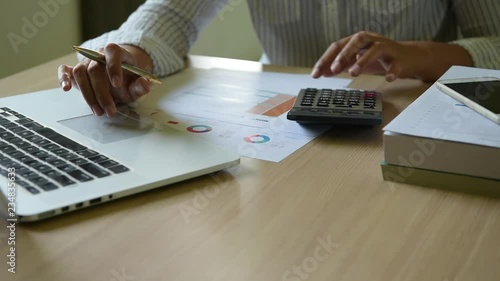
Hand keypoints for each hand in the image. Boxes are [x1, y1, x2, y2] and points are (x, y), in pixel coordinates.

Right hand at [58, 43, 153, 116]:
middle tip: (110, 110)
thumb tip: (146, 85)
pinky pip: (65, 70)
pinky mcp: (75, 70)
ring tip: (98, 111)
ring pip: (80, 73)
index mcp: (116, 52)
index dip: (113, 67)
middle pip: (94, 69)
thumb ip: (141, 85)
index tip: (118, 85)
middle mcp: (98, 55)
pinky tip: (66, 88)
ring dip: (88, 94)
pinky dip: (63, 78)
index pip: (112, 52)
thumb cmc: (128, 78)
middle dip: (102, 93)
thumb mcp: (138, 82)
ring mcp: (85, 62)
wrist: (120, 75)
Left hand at [312, 31, 428, 81]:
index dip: (325, 60)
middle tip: (333, 70)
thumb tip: (323, 72)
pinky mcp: (399, 59)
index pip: (338, 46)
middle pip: (355, 42)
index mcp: (358, 40)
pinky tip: (387, 78)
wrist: (407, 58)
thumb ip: (341, 66)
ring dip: (362, 61)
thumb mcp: (356, 62)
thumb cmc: (379, 59)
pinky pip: (396, 64)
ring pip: (374, 50)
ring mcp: (386, 48)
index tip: (316, 74)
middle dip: (342, 56)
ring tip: (353, 73)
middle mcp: (371, 40)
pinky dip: (392, 71)